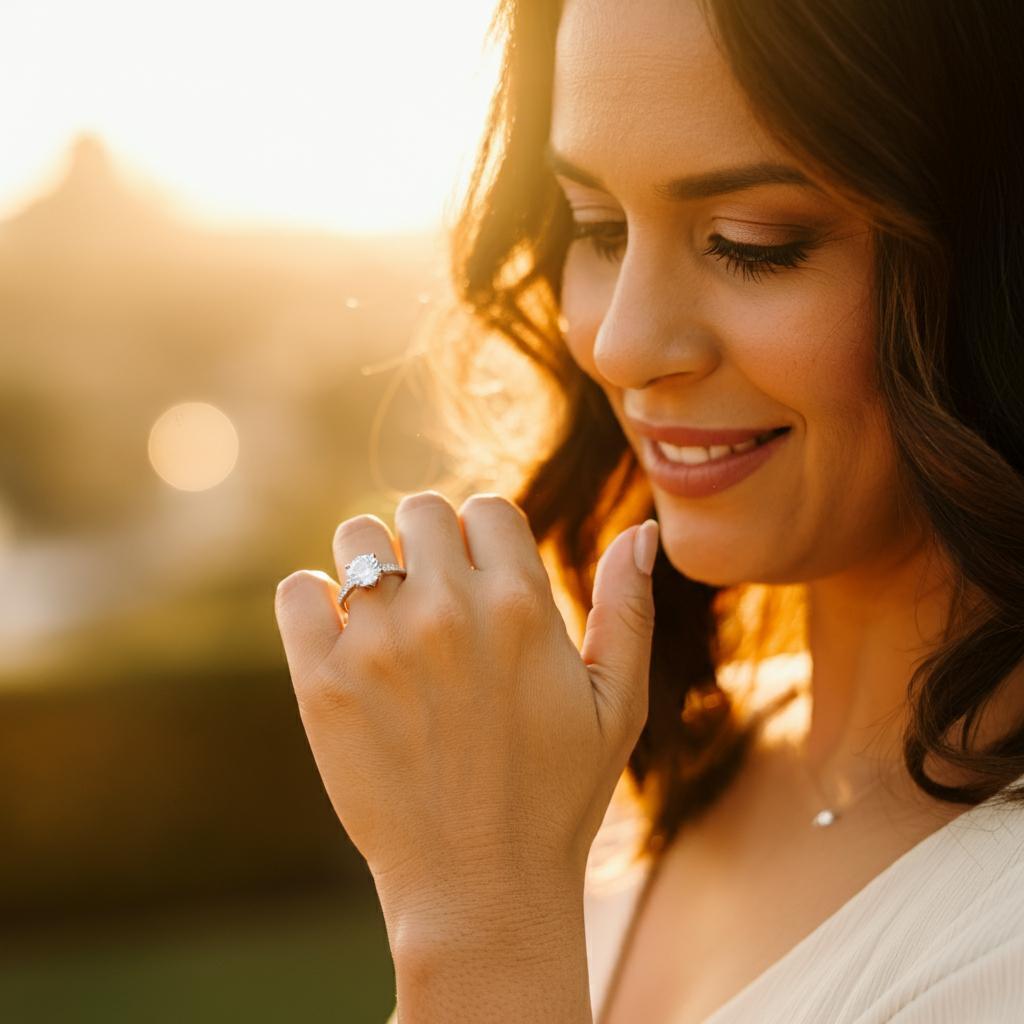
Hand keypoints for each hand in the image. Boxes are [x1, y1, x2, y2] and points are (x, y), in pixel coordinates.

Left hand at [274, 490, 658, 942]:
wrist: (481, 890)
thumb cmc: (558, 797)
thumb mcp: (619, 704)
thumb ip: (629, 609)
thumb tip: (644, 529)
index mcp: (522, 605)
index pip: (487, 507)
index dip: (486, 538)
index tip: (482, 582)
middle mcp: (448, 612)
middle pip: (421, 511)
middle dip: (431, 544)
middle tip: (435, 598)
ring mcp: (379, 646)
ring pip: (355, 538)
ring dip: (370, 564)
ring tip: (387, 617)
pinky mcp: (323, 685)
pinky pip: (298, 591)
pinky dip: (314, 602)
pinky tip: (341, 638)